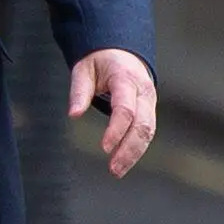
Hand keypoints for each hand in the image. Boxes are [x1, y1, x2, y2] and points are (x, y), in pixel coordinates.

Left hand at [69, 49, 156, 177]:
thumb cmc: (101, 60)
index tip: (104, 148)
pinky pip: (147, 132)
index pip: (125, 109)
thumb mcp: (84, 68)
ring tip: (117, 171)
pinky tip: (124, 162)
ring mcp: (149, 102)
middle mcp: (143, 91)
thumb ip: (79, 91)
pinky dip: (137, 149)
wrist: (122, 52)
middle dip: (129, 149)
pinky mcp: (149, 111)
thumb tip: (73, 114)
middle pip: (143, 125)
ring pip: (149, 132)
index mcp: (126, 78)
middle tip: (113, 168)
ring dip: (134, 154)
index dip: (116, 130)